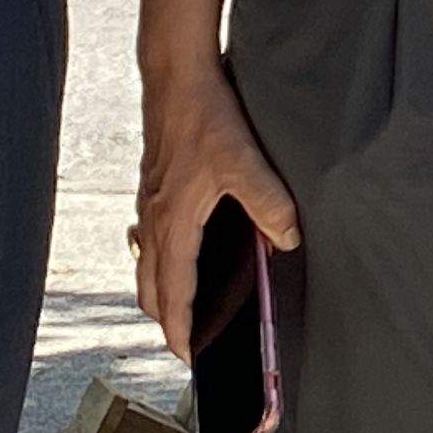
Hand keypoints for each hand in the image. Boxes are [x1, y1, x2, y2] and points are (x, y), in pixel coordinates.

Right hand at [133, 68, 301, 356]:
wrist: (175, 74)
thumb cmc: (204, 116)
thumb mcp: (244, 160)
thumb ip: (268, 202)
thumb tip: (287, 240)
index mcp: (172, 223)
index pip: (173, 293)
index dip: (179, 330)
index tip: (187, 357)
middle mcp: (153, 219)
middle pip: (149, 287)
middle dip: (165, 319)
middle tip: (185, 341)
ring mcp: (149, 202)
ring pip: (145, 263)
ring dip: (159, 291)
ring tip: (179, 307)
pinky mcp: (152, 184)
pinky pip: (148, 237)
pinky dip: (157, 258)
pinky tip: (175, 249)